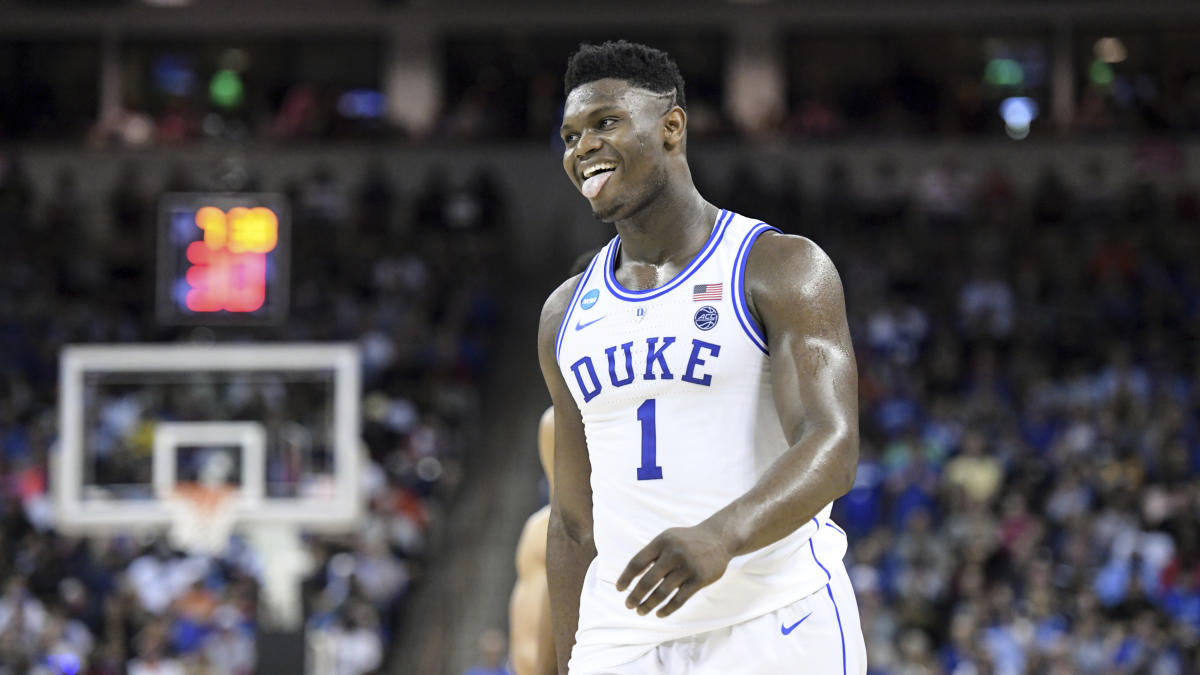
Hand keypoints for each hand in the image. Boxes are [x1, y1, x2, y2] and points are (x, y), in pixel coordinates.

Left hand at [615, 522, 733, 617]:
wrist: (718, 539)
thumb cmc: (686, 541)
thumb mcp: (667, 538)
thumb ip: (651, 554)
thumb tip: (630, 577)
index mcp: (662, 541)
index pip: (637, 562)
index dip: (626, 577)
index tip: (619, 589)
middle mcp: (673, 553)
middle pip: (648, 580)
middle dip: (635, 596)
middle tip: (628, 605)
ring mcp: (687, 566)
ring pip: (662, 592)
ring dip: (649, 605)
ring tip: (641, 611)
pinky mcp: (699, 579)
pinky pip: (680, 599)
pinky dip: (667, 609)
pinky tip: (659, 614)